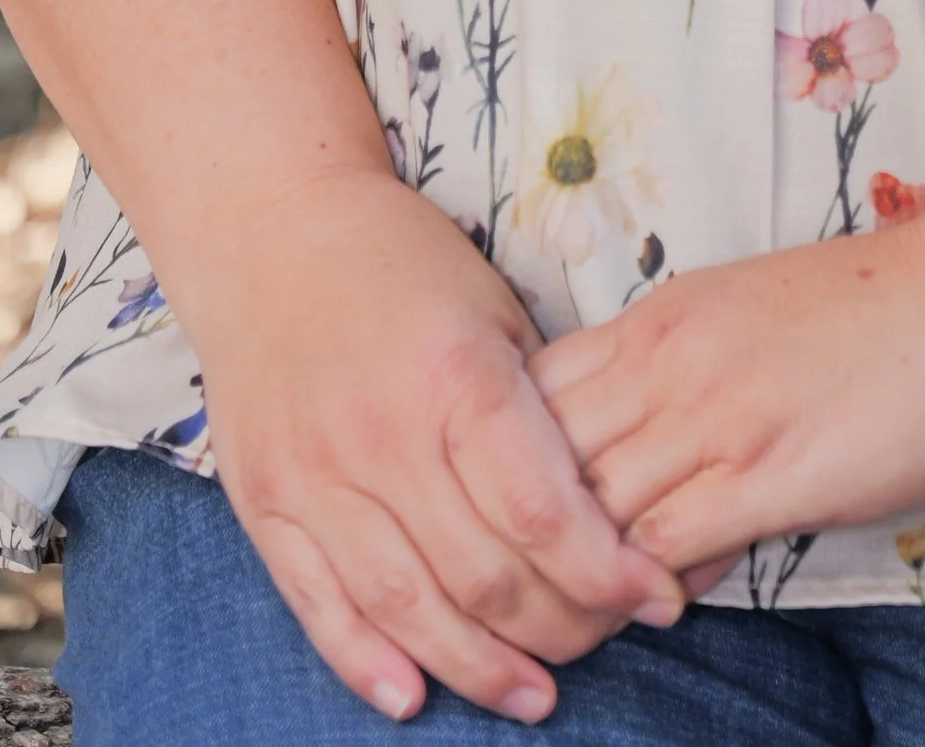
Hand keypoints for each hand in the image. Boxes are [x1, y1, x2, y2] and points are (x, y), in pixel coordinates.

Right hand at [178, 165, 684, 721]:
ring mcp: (315, 474)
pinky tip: (415, 697)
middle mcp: (383, 434)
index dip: (611, 573)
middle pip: (483, 574)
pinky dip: (367, 663)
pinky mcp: (264, 501)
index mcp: (456, 376)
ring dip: (478, 668)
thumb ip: (539, 409)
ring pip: (407, 607)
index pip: (544, 513)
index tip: (660, 597)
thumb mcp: (493, 311)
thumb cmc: (401, 261)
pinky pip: (319, 605)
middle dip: (561, 627)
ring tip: (535, 696)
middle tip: (606, 642)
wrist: (270, 227)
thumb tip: (605, 512)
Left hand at [533, 204, 924, 581]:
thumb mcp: (754, 311)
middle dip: (517, 532)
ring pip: (584, 511)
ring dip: (573, 575)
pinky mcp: (770, 474)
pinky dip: (644, 585)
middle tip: (527, 590)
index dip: (505, 463)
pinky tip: (661, 606)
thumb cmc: (884, 303)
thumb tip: (655, 474)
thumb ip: (689, 378)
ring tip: (580, 617)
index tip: (519, 516)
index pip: (529, 393)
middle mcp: (669, 361)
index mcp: (663, 316)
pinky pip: (662, 545)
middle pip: (535, 457)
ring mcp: (716, 417)